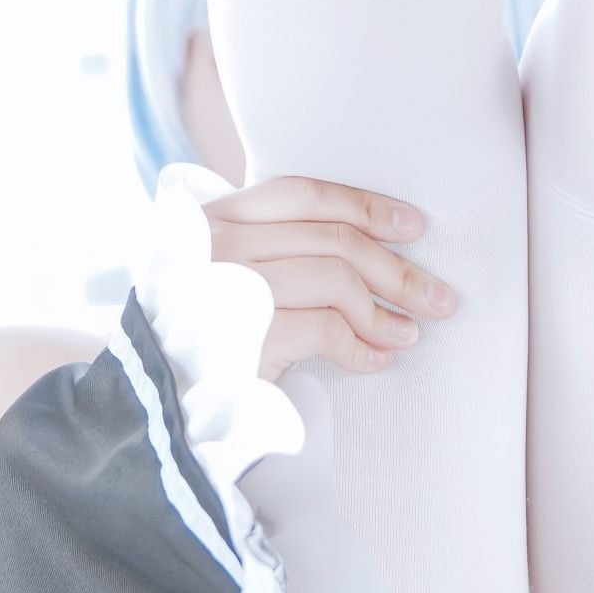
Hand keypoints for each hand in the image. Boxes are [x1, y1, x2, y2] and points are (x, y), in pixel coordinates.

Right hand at [202, 175, 456, 377]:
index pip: (302, 194)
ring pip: (336, 280)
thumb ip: (271, 246)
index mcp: (213, 218)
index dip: (365, 206)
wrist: (155, 398)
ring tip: (407, 333)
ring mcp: (227, 288)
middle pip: (333, 239)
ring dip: (384, 312)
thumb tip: (369, 242)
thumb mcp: (223, 273)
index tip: (413, 226)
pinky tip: (377, 359)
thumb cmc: (197, 334)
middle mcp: (217, 244)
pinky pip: (326, 329)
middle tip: (437, 297)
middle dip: (397, 269)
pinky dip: (362, 346)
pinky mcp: (242, 337)